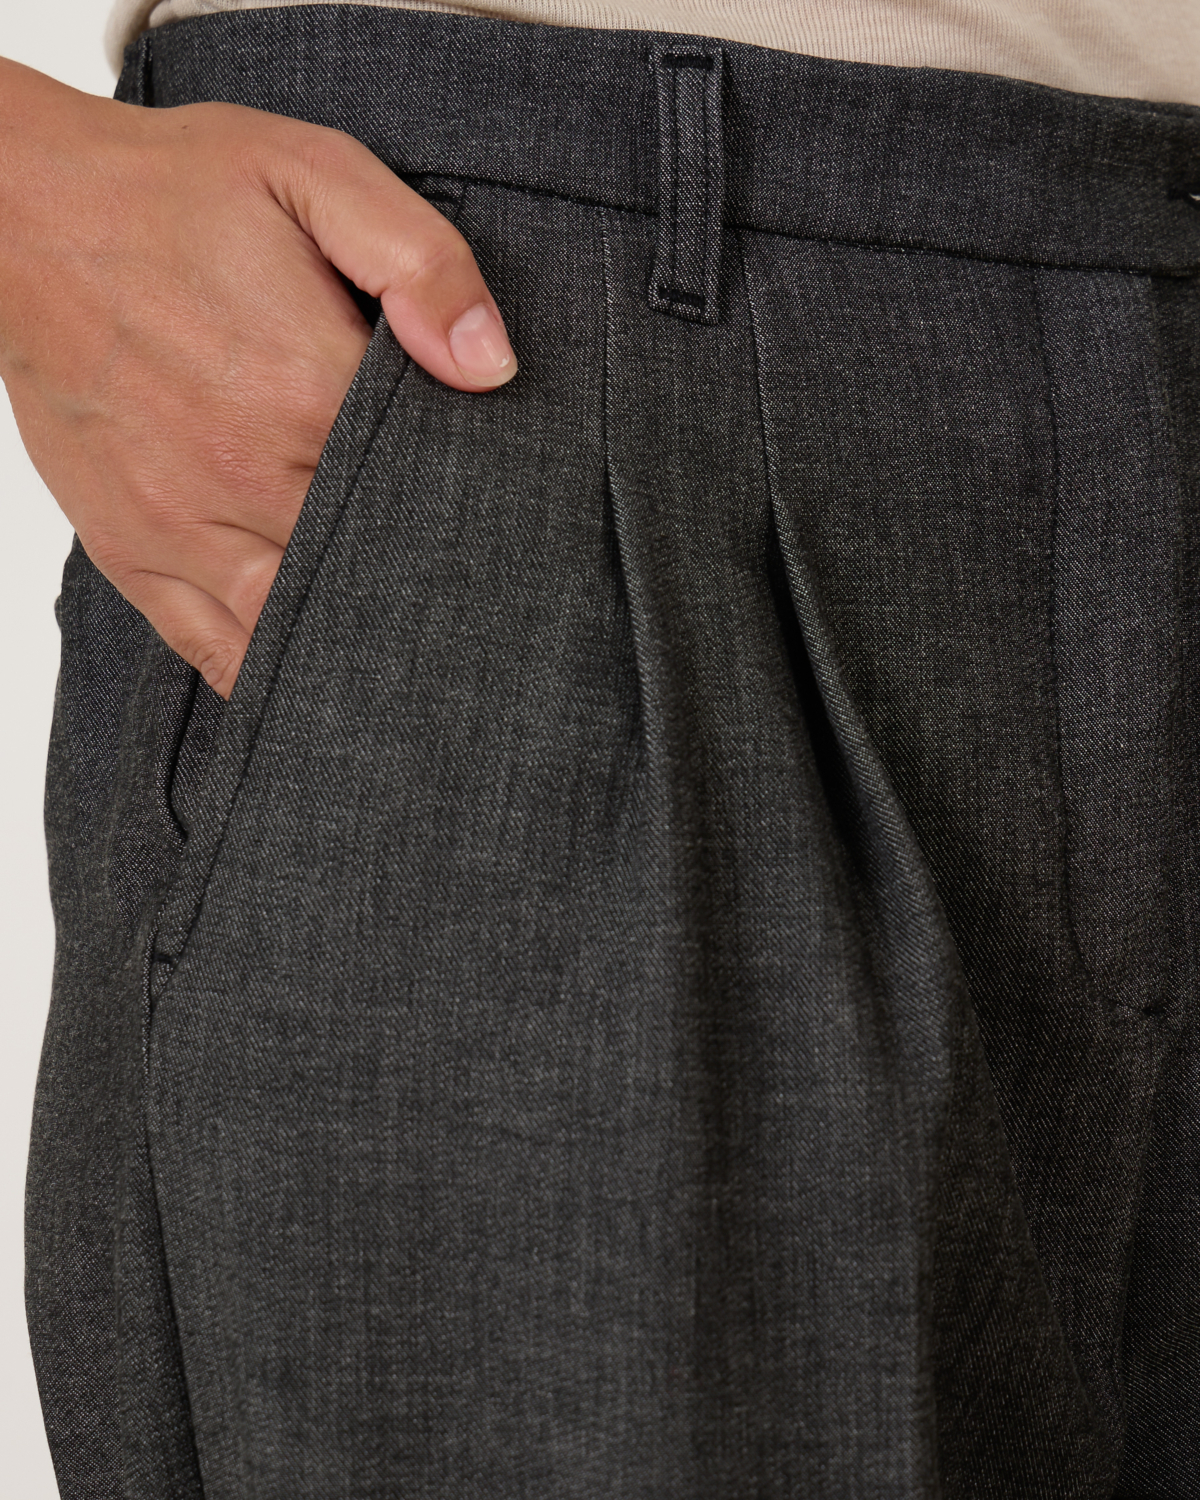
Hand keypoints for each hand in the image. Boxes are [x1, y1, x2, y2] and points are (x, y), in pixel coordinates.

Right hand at [0, 58, 515, 697]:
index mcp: (309, 391)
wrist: (20, 214)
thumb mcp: (316, 174)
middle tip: (477, 620)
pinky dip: (266, 676)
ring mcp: (185, 529)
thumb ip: (420, 261)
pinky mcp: (134, 554)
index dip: (473, 517)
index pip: (426, 492)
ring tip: (407, 665)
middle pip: (370, 571)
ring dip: (353, 649)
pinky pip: (211, 650)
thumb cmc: (174, 193)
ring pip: (295, 631)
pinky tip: (311, 684)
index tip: (510, 544)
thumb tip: (490, 365)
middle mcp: (249, 477)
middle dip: (422, 592)